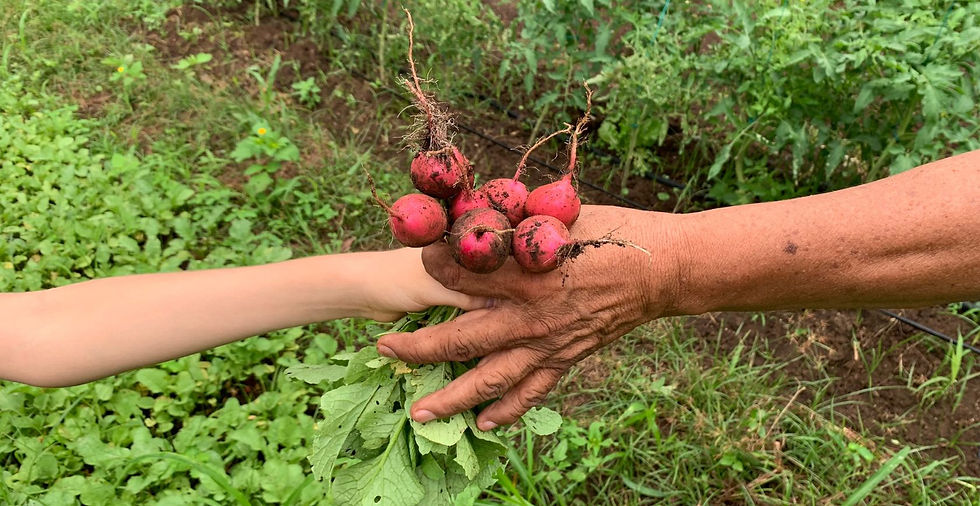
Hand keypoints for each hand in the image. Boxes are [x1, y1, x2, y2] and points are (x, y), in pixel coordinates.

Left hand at [376, 206, 681, 429]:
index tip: (414, 263)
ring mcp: (549, 343)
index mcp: (526, 271)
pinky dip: (508, 410)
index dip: (431, 266)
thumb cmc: (615, 232)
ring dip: (451, 398)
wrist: (663, 268)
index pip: (461, 274)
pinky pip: (532, 392)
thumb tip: (478, 211)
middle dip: (418, 349)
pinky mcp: (567, 358)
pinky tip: (483, 424)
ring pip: (489, 378)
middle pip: (461, 339)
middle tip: (384, 352)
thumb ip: (516, 222)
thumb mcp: (561, 215)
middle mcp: (530, 314)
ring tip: (418, 412)